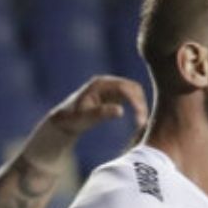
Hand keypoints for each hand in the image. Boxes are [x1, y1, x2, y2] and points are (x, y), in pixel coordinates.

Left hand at [34, 75, 148, 153]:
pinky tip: (139, 121)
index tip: (140, 117)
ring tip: (141, 124)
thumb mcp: (85, 118)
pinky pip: (131, 99)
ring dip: (141, 106)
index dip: (135, 101)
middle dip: (141, 103)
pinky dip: (137, 108)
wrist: (64, 121)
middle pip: (133, 88)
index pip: (124, 87)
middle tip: (143, 123)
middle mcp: (108, 83)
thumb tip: (121, 111)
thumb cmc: (72, 119)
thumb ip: (102, 113)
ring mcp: (112, 89)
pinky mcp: (114, 96)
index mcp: (100, 84)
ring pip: (134, 93)